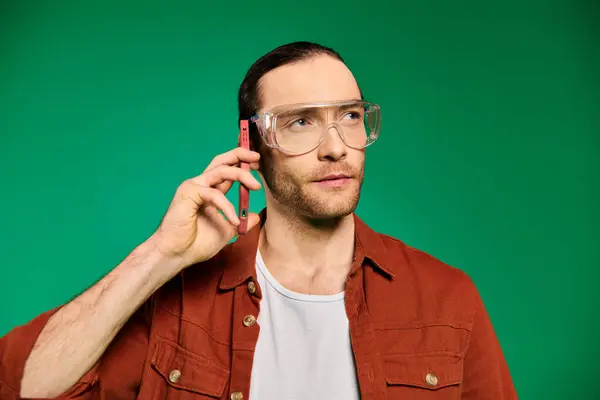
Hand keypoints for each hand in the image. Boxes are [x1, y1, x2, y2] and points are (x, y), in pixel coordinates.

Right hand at [149, 147, 261, 269]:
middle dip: (241, 155)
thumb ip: (240, 221)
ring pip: (221, 171)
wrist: (177, 255)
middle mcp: (201, 185)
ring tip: (256, 186)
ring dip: (241, 175)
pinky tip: (234, 220)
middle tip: (257, 158)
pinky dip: (227, 206)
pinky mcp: (188, 193)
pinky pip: (214, 194)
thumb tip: (254, 217)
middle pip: (222, 161)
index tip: (258, 163)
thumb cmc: (196, 244)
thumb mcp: (227, 231)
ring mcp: (194, 187)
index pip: (227, 170)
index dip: (242, 164)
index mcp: (210, 191)